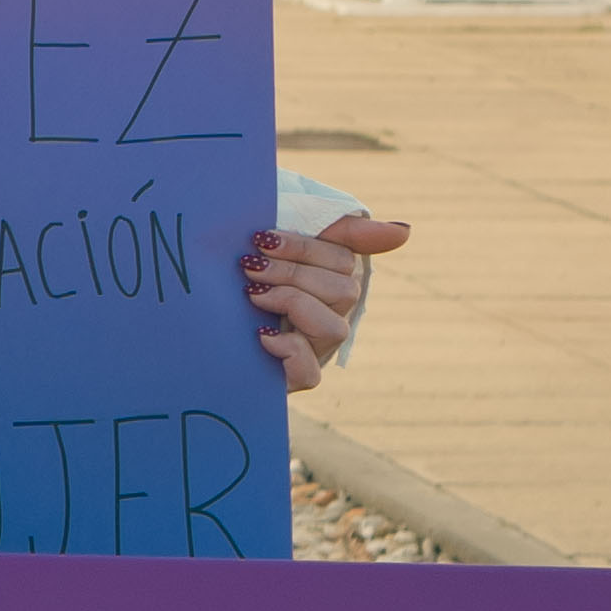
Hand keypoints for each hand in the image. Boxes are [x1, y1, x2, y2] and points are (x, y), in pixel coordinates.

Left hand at [244, 211, 412, 396]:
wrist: (206, 328)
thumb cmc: (247, 277)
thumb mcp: (282, 246)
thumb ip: (344, 233)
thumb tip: (405, 233)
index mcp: (335, 278)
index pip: (342, 258)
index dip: (304, 248)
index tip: (262, 238)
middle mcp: (334, 314)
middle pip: (343, 290)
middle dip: (292, 273)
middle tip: (249, 266)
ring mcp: (318, 347)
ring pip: (334, 327)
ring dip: (292, 303)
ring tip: (253, 295)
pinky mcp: (296, 376)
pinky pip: (309, 372)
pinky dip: (288, 350)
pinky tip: (262, 334)